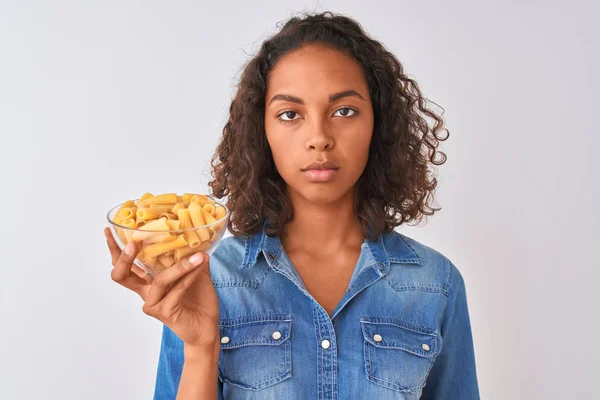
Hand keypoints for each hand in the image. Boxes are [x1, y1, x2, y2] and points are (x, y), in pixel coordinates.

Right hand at [105, 227, 219, 349]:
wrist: (207, 327)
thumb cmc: (199, 301)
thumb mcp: (195, 273)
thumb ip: (191, 256)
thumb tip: (197, 236)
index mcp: (148, 283)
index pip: (125, 266)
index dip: (115, 249)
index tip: (109, 230)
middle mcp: (146, 293)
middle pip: (122, 276)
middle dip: (124, 258)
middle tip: (134, 243)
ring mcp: (154, 304)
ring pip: (159, 280)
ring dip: (180, 266)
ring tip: (198, 255)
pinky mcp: (165, 312)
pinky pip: (176, 290)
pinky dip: (189, 277)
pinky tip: (200, 266)